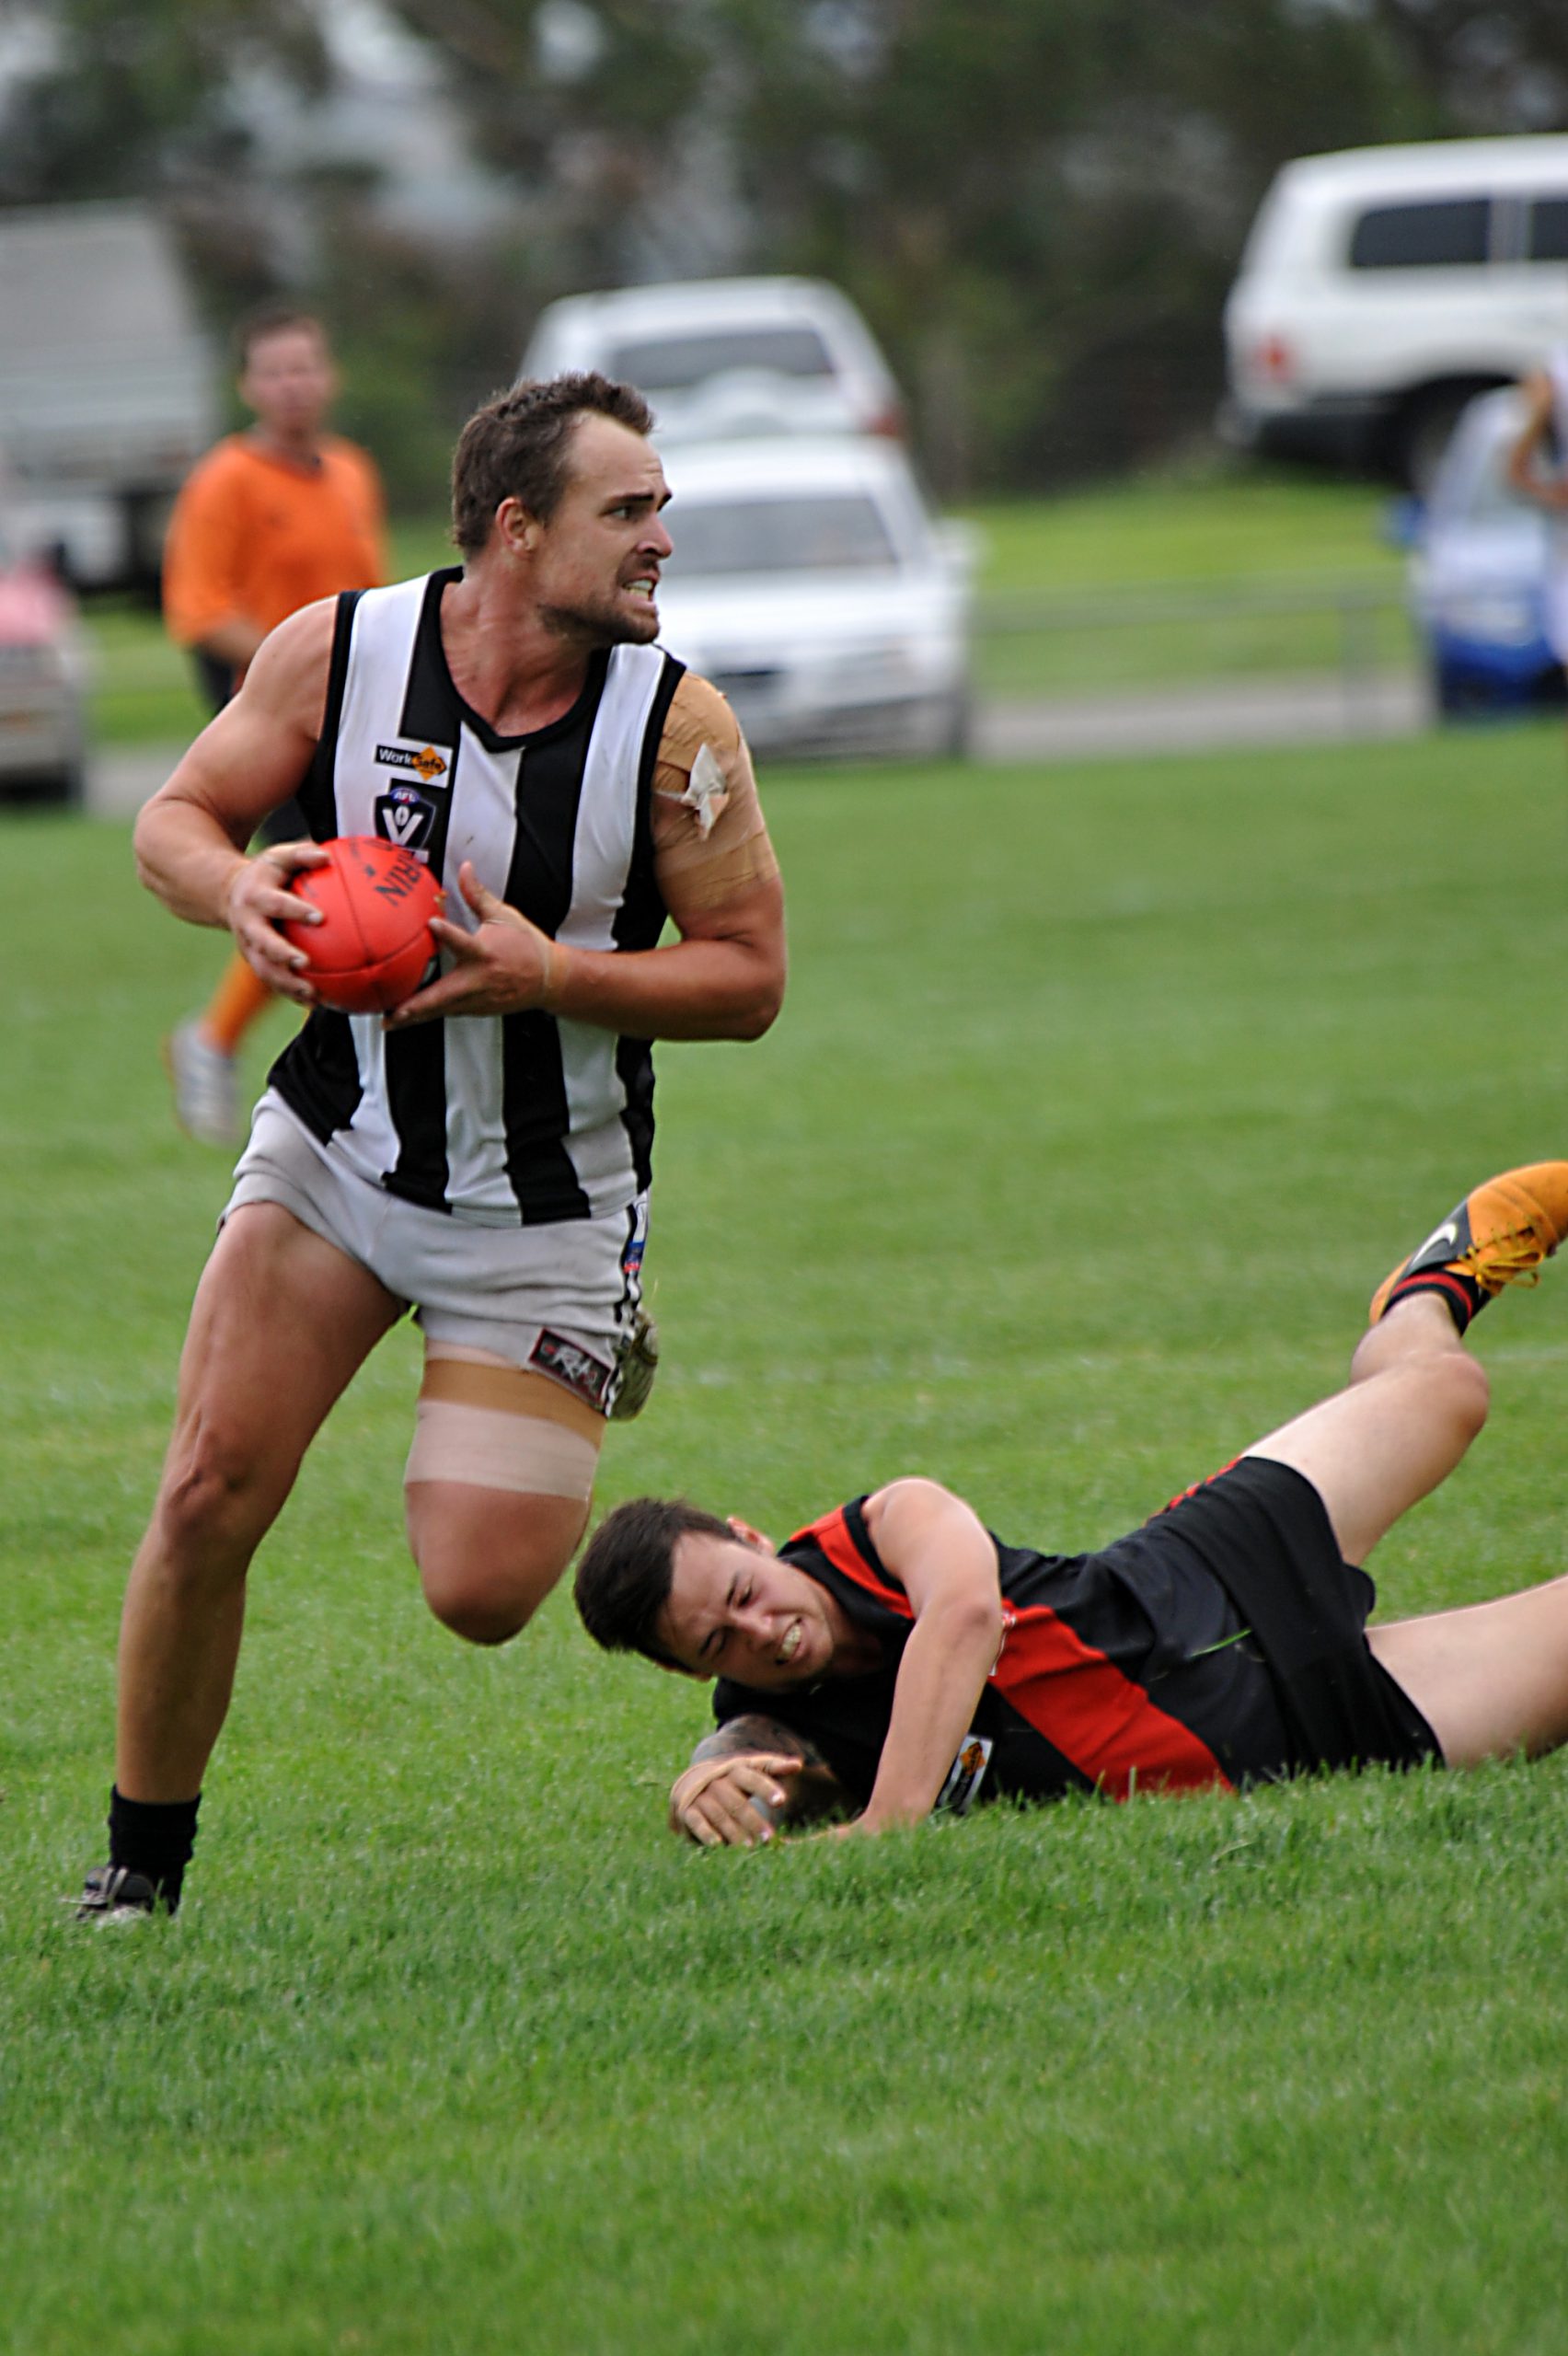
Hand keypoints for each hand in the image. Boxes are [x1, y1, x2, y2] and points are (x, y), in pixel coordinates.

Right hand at [224, 837, 330, 1005]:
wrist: (228, 894)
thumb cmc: (265, 874)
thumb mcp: (278, 857)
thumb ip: (301, 854)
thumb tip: (327, 857)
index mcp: (255, 898)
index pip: (275, 904)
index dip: (295, 910)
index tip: (319, 917)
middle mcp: (248, 925)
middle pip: (263, 944)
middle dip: (282, 955)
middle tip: (305, 964)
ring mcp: (249, 947)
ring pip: (265, 970)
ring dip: (287, 985)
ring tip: (314, 995)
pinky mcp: (255, 962)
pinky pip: (273, 981)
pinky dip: (291, 994)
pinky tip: (317, 1002)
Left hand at [384, 861, 558, 1026]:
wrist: (550, 979)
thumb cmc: (527, 946)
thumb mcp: (504, 916)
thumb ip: (478, 895)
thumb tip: (464, 868)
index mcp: (485, 953)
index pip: (464, 942)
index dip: (448, 933)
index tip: (432, 923)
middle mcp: (479, 980)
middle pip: (443, 995)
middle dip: (416, 1005)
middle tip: (392, 1011)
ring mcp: (478, 999)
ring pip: (442, 1009)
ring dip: (415, 1016)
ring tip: (389, 1021)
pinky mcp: (477, 1009)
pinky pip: (448, 1012)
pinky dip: (428, 1015)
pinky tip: (407, 1018)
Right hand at [669, 1753, 803, 1847]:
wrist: (691, 1784)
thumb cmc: (731, 1780)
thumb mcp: (751, 1771)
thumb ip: (773, 1768)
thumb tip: (798, 1764)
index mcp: (735, 1770)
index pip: (753, 1778)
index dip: (766, 1788)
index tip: (781, 1801)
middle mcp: (717, 1782)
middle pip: (737, 1802)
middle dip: (753, 1820)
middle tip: (769, 1838)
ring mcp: (701, 1796)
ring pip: (720, 1815)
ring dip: (735, 1832)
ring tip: (751, 1848)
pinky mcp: (688, 1811)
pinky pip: (697, 1822)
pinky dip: (707, 1833)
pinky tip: (718, 1845)